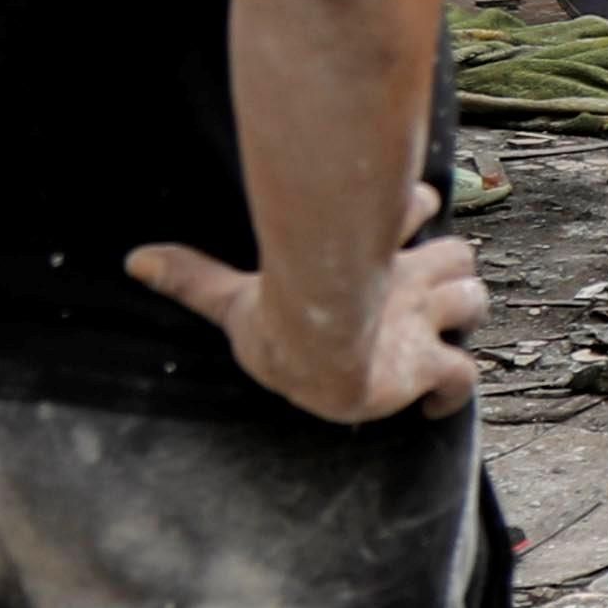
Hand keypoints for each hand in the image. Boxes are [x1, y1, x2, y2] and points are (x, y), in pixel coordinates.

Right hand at [127, 182, 489, 423]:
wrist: (311, 353)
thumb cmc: (272, 323)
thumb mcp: (230, 298)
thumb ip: (192, 278)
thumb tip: (134, 259)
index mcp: (366, 259)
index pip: (414, 205)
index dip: (414, 208)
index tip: (410, 214)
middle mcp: (403, 283)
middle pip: (455, 253)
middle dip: (448, 269)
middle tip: (427, 289)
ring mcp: (421, 323)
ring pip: (472, 301)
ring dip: (461, 315)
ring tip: (438, 332)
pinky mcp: (427, 366)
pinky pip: (463, 376)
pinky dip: (454, 389)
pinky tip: (435, 403)